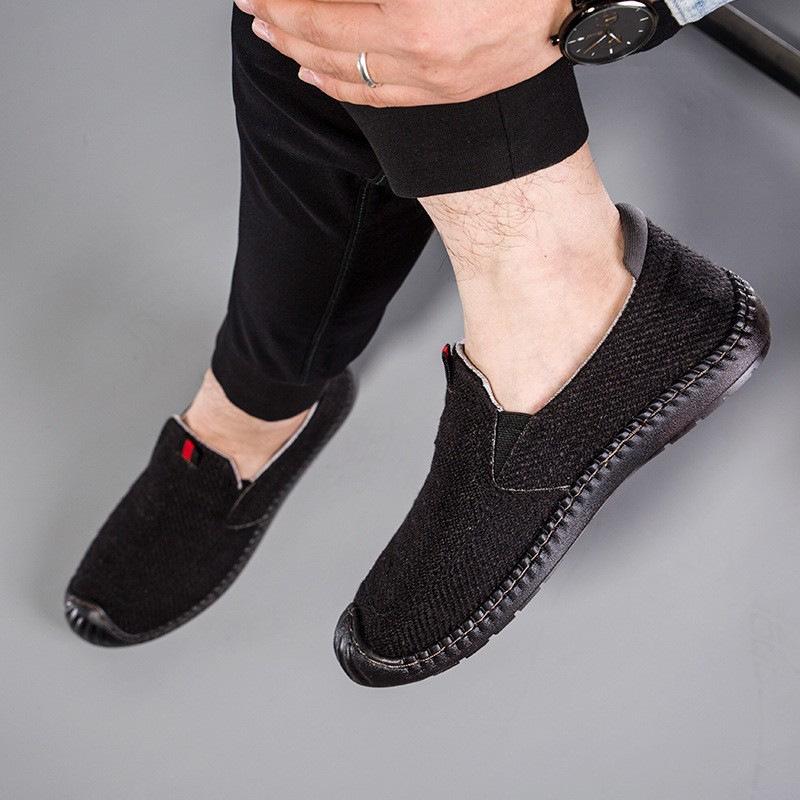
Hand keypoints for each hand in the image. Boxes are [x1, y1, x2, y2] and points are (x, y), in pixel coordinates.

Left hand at [235, 0, 573, 107]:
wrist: (574, 7)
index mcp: (417, 15)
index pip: (324, 7)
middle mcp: (419, 55)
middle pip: (326, 42)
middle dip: (280, 21)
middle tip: (253, 7)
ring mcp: (431, 81)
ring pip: (345, 74)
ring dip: (300, 54)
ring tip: (272, 36)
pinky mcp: (441, 94)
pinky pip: (374, 98)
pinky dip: (337, 86)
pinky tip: (314, 75)